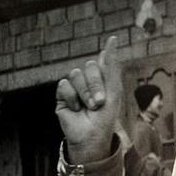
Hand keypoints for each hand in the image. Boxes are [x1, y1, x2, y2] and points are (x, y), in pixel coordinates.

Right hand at [56, 36, 121, 163]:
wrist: (92, 137)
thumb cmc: (105, 118)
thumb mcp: (113, 90)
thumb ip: (111, 65)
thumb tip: (112, 38)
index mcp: (102, 80)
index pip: (101, 63)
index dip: (104, 69)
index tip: (109, 72)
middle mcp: (87, 82)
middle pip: (89, 66)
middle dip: (95, 84)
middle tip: (99, 102)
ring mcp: (74, 89)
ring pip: (75, 74)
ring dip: (85, 92)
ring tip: (89, 107)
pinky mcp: (62, 97)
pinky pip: (64, 85)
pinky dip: (72, 97)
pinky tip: (76, 109)